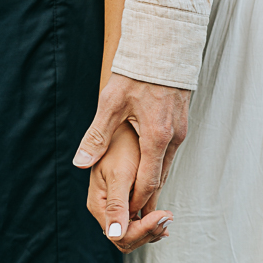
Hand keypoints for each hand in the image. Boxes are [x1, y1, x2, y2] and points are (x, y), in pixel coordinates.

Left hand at [74, 73, 189, 234]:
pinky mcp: (182, 124)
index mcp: (156, 137)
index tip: (125, 214)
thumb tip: (80, 163)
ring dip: (152, 182)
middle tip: (131, 215)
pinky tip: (146, 168)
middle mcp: (173, 138)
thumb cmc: (136, 73)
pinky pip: (170, 153)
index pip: (148, 182)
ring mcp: (181, 131)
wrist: (164, 47)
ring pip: (166, 167)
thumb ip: (96, 136)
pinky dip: (158, 166)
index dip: (136, 201)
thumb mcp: (111, 103)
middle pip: (160, 178)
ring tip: (136, 197)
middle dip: (145, 198)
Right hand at [87, 122, 172, 252]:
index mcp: (99, 204)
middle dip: (148, 232)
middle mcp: (105, 208)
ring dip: (152, 229)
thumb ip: (117, 204)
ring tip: (167, 216)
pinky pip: (136, 222)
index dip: (142, 231)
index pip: (119, 235)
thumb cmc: (121, 144)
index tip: (161, 215)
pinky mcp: (125, 200)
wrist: (125, 126)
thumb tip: (114, 234)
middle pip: (125, 238)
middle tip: (167, 216)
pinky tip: (163, 216)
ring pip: (133, 232)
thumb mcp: (120, 175)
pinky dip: (151, 222)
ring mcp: (115, 205)